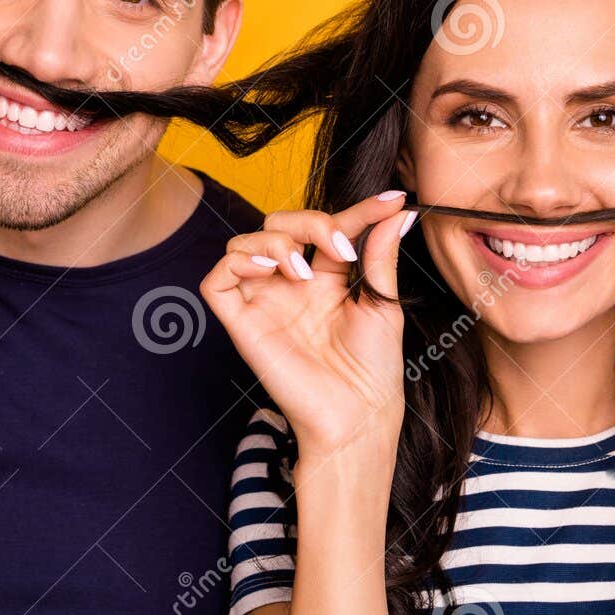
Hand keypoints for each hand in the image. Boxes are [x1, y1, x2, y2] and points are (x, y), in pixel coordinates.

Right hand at [200, 192, 417, 463]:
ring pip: (243, 243)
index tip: (393, 199)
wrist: (359, 415)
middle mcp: (290, 286)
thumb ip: (381, 255)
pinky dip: (237, 262)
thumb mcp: (384, 304)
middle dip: (310, 221)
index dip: (359, 210)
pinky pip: (216, 281)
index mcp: (325, 280)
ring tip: (302, 269)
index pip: (331, 228)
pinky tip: (271, 270)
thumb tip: (397, 213)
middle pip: (279, 224)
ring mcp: (265, 303)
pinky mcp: (242, 325)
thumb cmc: (373, 370)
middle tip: (341, 249)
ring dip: (274, 240)